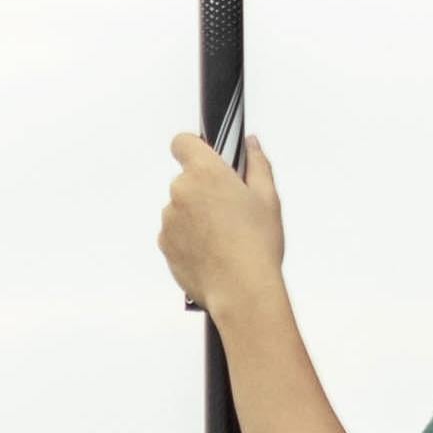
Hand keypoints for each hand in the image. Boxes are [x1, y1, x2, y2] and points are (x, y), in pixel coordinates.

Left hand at [159, 133, 285, 314]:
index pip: (182, 142)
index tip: (207, 159)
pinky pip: (176, 234)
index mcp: (205, 172)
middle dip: (204, 190)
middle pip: (186, 180)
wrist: (241, 290)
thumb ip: (257, 164)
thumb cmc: (258, 244)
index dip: (194, 148)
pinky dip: (189, 239)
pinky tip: (213, 253)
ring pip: (181, 209)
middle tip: (231, 210)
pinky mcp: (164, 244)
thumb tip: (250, 143)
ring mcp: (168, 219)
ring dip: (196, 217)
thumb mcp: (268, 198)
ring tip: (224, 238)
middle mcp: (180, 191)